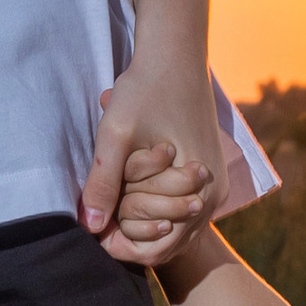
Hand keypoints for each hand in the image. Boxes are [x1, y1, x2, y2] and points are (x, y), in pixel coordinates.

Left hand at [81, 65, 223, 267]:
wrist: (176, 56)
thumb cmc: (144, 90)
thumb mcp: (115, 134)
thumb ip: (103, 182)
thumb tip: (89, 228)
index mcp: (196, 190)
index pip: (155, 248)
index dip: (119, 246)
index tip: (93, 229)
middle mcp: (213, 197)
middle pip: (165, 244)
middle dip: (130, 235)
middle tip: (101, 216)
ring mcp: (215, 189)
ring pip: (174, 230)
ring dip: (143, 223)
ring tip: (115, 204)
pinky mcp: (212, 178)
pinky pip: (182, 212)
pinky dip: (158, 210)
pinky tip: (134, 194)